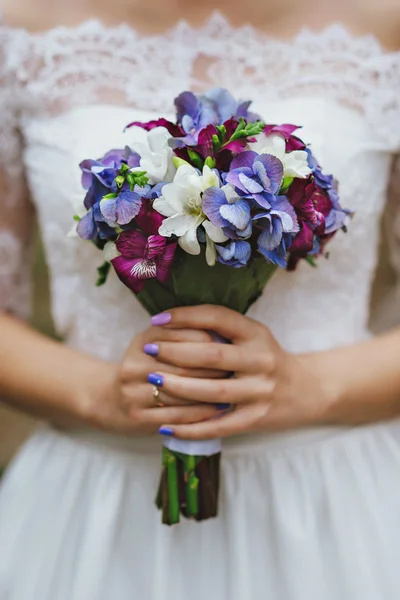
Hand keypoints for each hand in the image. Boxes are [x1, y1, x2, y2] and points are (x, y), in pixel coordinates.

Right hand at [84, 325, 223, 434]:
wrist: (107, 398)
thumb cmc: (144, 367)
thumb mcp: (156, 343)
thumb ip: (183, 334)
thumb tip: (223, 335)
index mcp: (143, 341)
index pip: (184, 336)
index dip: (211, 342)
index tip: (232, 346)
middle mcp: (135, 365)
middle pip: (184, 366)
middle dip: (215, 369)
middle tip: (238, 371)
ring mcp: (134, 393)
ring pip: (182, 393)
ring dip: (211, 393)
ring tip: (233, 391)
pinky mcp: (139, 417)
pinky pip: (177, 415)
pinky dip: (200, 413)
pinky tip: (218, 410)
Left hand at [145, 306, 332, 438]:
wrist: (308, 390)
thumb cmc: (269, 359)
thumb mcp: (254, 337)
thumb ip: (224, 331)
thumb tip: (174, 324)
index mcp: (257, 334)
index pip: (218, 318)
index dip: (186, 316)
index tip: (157, 319)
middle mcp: (261, 360)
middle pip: (212, 355)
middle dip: (175, 351)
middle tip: (148, 350)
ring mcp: (260, 392)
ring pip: (213, 392)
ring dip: (179, 387)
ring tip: (153, 380)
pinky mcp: (257, 419)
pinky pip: (219, 426)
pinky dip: (191, 428)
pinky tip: (166, 427)